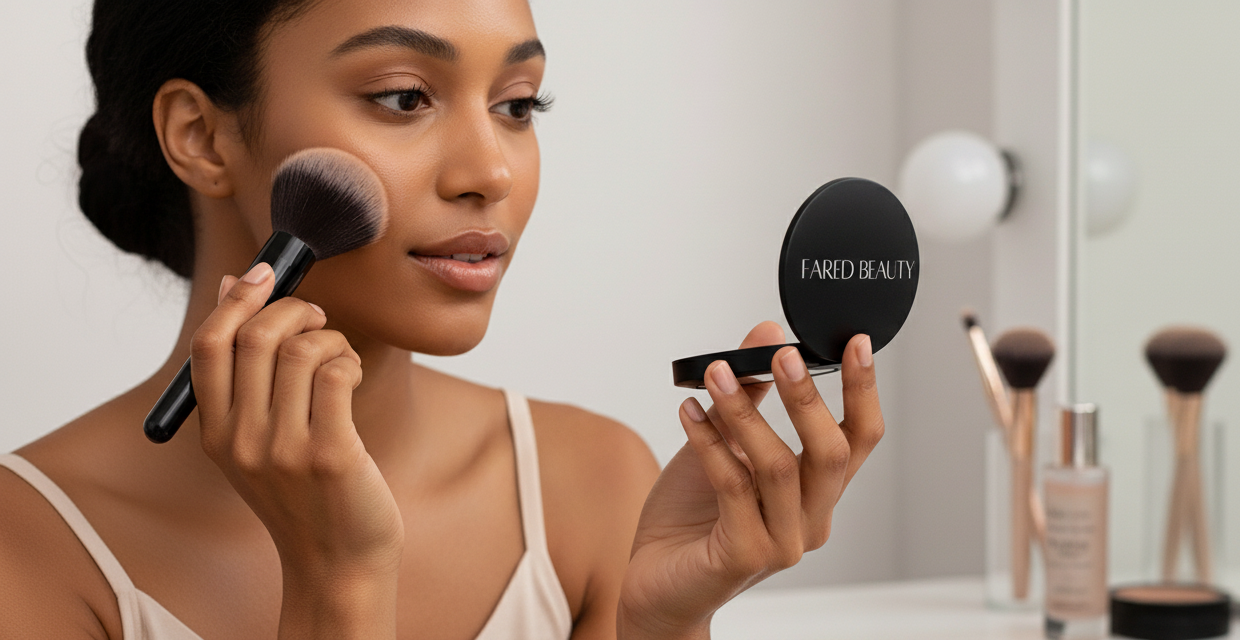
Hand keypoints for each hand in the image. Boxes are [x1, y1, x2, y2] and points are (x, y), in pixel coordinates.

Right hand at [191, 263, 402, 636]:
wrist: (336, 560)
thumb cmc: (305, 490)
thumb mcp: (258, 435)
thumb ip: (243, 369)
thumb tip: (233, 284)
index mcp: (215, 432)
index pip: (209, 344)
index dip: (237, 299)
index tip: (265, 274)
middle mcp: (241, 440)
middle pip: (254, 337)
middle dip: (293, 309)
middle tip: (317, 319)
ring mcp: (283, 449)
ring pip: (300, 349)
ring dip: (329, 338)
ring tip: (339, 356)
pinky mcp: (330, 453)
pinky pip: (336, 374)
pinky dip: (348, 360)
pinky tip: (351, 375)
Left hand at [618, 322, 883, 638]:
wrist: (656, 585)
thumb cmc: (692, 519)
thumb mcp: (723, 444)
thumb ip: (748, 396)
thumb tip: (767, 335)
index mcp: (816, 493)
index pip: (858, 439)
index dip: (863, 390)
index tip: (855, 342)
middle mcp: (809, 520)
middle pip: (831, 453)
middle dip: (808, 397)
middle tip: (781, 354)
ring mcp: (781, 543)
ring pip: (778, 466)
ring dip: (744, 412)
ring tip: (716, 374)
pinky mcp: (744, 556)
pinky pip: (732, 486)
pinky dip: (709, 442)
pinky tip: (689, 413)